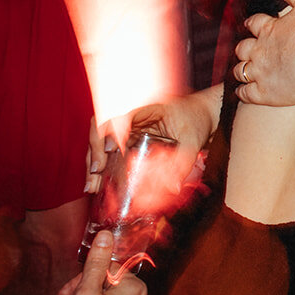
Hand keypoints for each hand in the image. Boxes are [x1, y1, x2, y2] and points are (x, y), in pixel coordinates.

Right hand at [95, 90, 218, 192]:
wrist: (203, 115)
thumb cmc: (197, 119)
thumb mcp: (194, 140)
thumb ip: (184, 162)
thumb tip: (172, 187)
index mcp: (147, 106)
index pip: (120, 114)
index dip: (110, 130)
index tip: (112, 148)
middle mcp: (133, 115)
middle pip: (102, 128)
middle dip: (95, 151)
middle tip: (95, 174)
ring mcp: (128, 128)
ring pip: (101, 142)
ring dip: (93, 163)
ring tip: (91, 186)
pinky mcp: (128, 140)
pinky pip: (109, 152)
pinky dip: (101, 168)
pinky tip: (97, 185)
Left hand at [235, 0, 294, 106]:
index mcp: (269, 29)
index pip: (254, 24)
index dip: (252, 24)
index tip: (252, 24)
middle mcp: (259, 50)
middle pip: (243, 48)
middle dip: (243, 48)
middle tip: (246, 49)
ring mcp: (259, 72)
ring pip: (241, 70)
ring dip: (241, 70)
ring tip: (242, 71)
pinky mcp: (263, 92)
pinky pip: (245, 93)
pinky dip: (242, 92)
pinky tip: (243, 92)